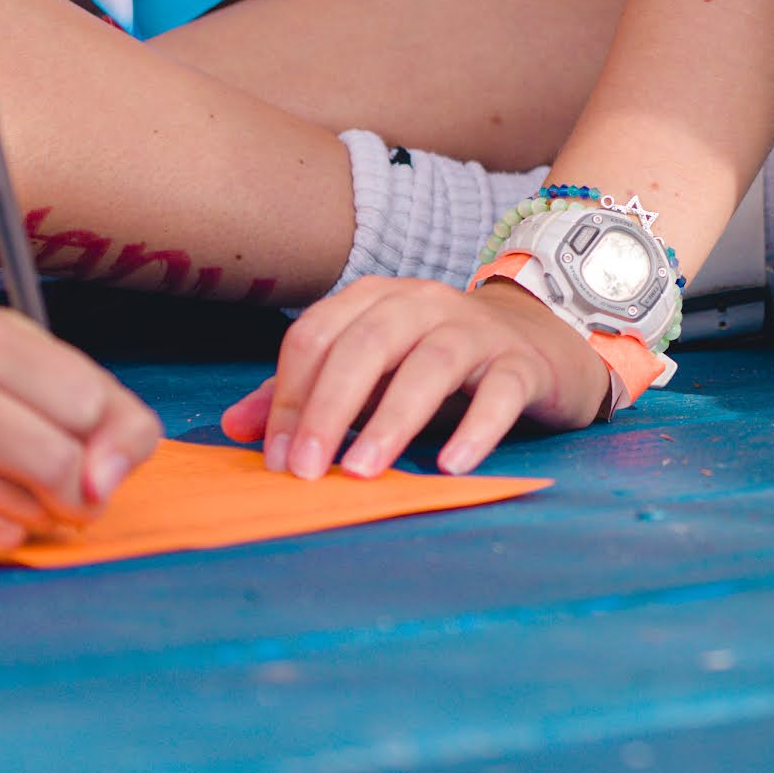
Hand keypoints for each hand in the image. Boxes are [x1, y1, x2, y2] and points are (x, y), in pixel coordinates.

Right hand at [0, 305, 163, 553]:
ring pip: (21, 513)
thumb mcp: (53, 371)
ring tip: (18, 488)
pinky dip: (1, 534)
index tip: (85, 442)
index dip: (102, 437)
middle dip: (80, 491)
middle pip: (55, 464)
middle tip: (70, 490)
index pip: (86, 405)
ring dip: (39, 515)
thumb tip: (105, 484)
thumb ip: (116, 419)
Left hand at [229, 276, 611, 476]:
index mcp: (372, 301)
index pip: (315, 337)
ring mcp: (476, 331)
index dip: (288, 397)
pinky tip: (450, 465)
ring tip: (364, 471)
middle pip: (365, 346)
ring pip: (429, 365)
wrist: (538, 346)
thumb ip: (304, 395)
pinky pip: (500, 392)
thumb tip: (236, 428)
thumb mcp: (368, 375)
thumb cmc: (436, 365)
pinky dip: (476, 429)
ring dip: (391, 420)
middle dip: (327, 409)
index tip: (278, 459)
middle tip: (306, 471)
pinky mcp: (522, 364)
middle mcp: (421, 304)